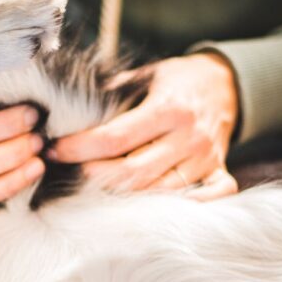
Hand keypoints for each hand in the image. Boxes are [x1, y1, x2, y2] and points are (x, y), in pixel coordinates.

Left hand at [47, 52, 239, 200]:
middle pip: (134, 172)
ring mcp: (206, 159)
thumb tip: (66, 107)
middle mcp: (189, 137)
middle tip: (69, 172)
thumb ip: (113, 92)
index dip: (79, 147)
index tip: (55, 149)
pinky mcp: (218, 172)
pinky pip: (209, 198)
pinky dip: (185, 206)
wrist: (225, 82)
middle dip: (94, 176)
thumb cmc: (178, 79)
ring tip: (95, 189)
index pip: (115, 137)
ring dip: (125, 196)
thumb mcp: (147, 74)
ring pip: (160, 192)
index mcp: (169, 108)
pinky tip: (152, 208)